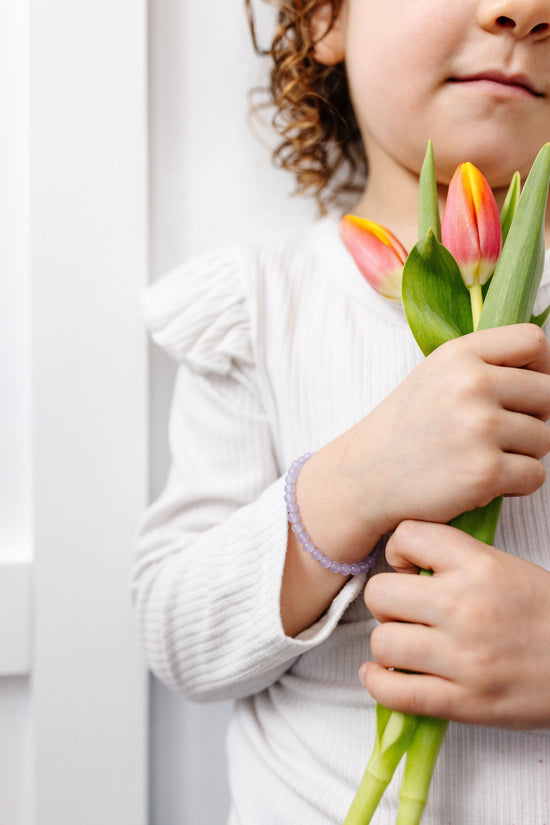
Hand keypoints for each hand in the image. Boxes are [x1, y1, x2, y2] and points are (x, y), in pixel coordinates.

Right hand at [337, 323, 549, 536]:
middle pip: (548, 393)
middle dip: (535, 416)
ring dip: (524, 453)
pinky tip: (485, 480)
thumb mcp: (435, 375)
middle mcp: (471, 385)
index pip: (533, 341)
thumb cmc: (406, 429)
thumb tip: (545, 373)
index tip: (529, 387)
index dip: (542, 367)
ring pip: (545, 438)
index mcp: (459, 355)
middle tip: (503, 432)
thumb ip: (484, 365)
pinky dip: (517, 482)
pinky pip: (536, 474)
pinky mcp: (485, 472)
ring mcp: (480, 428)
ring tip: (486, 456)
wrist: (365, 476)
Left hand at [361, 520, 549, 728]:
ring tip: (404, 646)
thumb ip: (457, 561)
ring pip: (382, 642)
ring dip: (388, 645)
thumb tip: (407, 566)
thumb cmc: (547, 616)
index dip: (398, 551)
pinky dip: (380, 685)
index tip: (409, 568)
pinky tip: (384, 676)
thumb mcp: (507, 568)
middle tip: (406, 611)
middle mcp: (466, 607)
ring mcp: (463, 657)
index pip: (406, 536)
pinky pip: (396, 692)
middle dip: (387, 602)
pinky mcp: (464, 702)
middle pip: (381, 593)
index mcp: (480, 566)